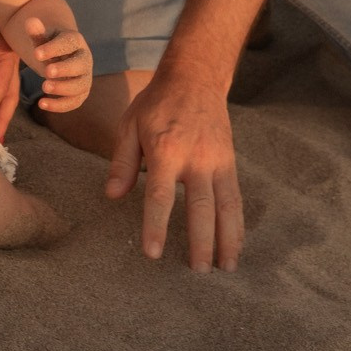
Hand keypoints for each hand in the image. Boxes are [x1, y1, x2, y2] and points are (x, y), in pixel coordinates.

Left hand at [24, 17, 92, 112]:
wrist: (61, 57)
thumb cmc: (49, 47)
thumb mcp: (42, 39)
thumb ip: (37, 33)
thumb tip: (31, 21)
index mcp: (75, 42)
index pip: (68, 43)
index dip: (53, 49)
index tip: (36, 54)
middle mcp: (84, 59)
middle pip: (80, 65)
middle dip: (64, 69)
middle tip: (46, 72)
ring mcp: (84, 77)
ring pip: (80, 85)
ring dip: (63, 88)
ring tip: (44, 87)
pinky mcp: (80, 93)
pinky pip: (74, 102)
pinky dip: (59, 105)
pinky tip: (41, 104)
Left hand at [104, 69, 243, 271]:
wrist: (194, 79)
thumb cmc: (155, 104)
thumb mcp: (130, 125)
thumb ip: (121, 162)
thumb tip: (112, 196)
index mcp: (166, 150)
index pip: (161, 196)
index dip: (157, 226)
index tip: (153, 253)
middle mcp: (196, 158)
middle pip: (201, 208)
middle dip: (200, 242)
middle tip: (196, 272)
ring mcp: (217, 161)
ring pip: (227, 207)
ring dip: (227, 240)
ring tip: (226, 269)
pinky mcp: (230, 163)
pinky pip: (236, 198)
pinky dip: (238, 225)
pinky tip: (235, 246)